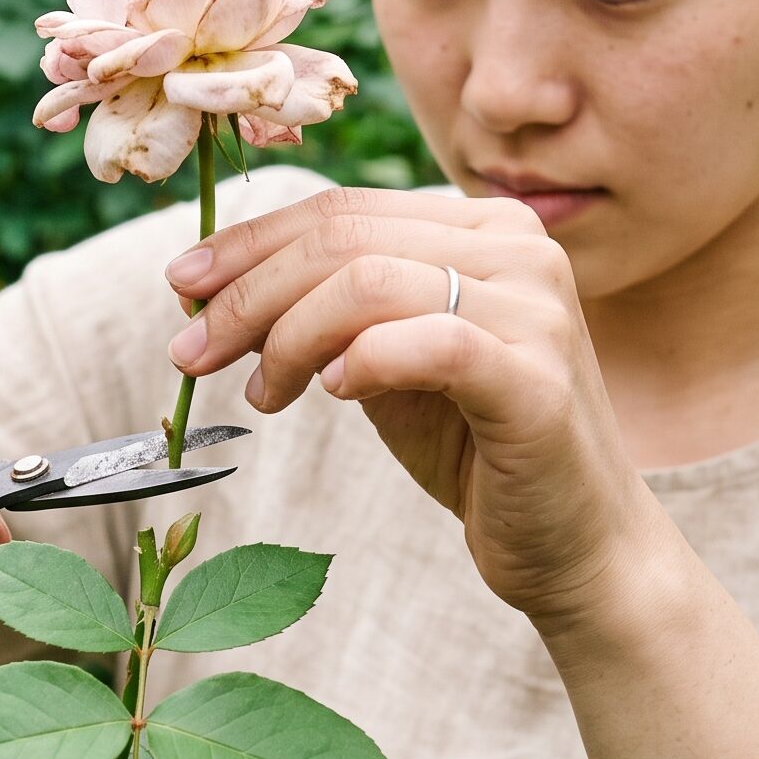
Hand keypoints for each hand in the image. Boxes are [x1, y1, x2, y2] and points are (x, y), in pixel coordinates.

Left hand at [161, 186, 661, 633]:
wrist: (577, 547)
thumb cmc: (476, 450)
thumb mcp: (385, 363)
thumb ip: (324, 314)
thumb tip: (210, 288)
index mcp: (484, 228)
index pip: (342, 210)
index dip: (249, 244)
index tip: (181, 285)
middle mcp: (520, 248)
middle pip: (343, 239)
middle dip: (246, 293)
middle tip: (191, 350)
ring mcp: (536, 309)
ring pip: (368, 281)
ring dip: (287, 336)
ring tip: (262, 393)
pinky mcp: (538, 379)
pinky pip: (425, 343)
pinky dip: (360, 361)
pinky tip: (331, 394)